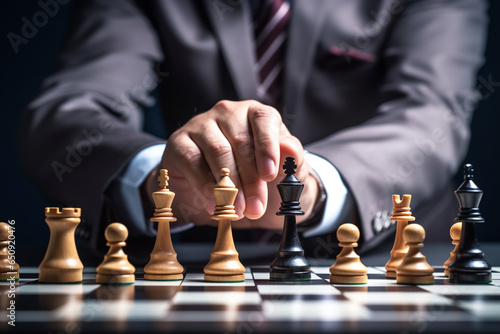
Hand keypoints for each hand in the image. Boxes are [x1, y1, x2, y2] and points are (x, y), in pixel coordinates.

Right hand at [145, 100, 318, 228]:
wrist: (226, 196)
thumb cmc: (257, 178)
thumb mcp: (283, 172)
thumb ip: (290, 160)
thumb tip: (290, 149)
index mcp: (256, 114)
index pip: (263, 119)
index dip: (267, 146)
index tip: (269, 175)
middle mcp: (228, 113)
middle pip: (241, 142)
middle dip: (250, 179)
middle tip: (256, 208)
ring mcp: (201, 125)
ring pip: (217, 151)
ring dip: (229, 187)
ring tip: (238, 211)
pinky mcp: (180, 142)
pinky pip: (193, 161)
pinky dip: (205, 186)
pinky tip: (215, 204)